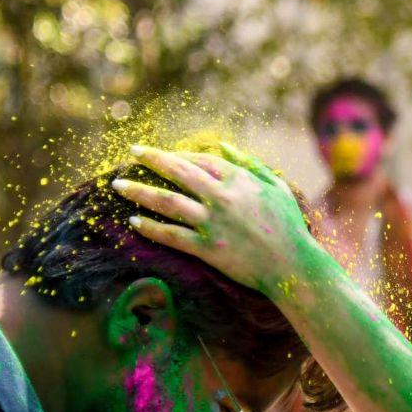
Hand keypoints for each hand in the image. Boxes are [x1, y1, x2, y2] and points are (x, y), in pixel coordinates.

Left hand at [112, 143, 317, 292]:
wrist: (292, 265)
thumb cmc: (288, 226)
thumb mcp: (276, 187)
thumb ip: (251, 164)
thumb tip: (224, 146)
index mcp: (238, 180)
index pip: (199, 160)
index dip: (177, 155)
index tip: (161, 153)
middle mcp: (221, 197)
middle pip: (177, 172)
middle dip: (151, 159)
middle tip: (131, 152)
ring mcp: (211, 223)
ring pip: (167, 202)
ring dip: (139, 191)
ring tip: (118, 185)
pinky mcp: (206, 249)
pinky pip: (171, 235)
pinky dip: (150, 227)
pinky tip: (133, 221)